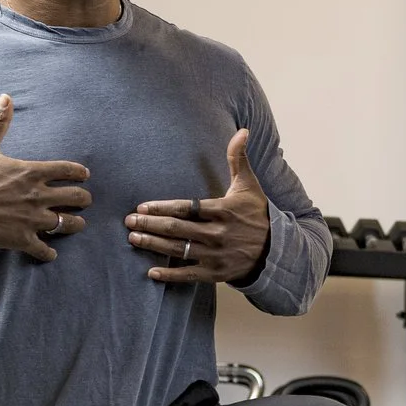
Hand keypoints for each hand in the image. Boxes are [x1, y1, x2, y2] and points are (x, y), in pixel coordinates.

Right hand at [0, 94, 89, 261]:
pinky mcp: (22, 239)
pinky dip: (48, 252)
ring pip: (66, 224)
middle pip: (76, 198)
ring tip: (76, 224)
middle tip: (84, 200)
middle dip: (83, 199)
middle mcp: (38, 196)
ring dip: (74, 224)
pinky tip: (50, 252)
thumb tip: (6, 97)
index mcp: (32, 172)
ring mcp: (32, 219)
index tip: (84, 176)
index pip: (68, 170)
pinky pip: (44, 249)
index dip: (80, 173)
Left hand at [127, 129, 271, 284]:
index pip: (185, 208)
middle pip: (176, 229)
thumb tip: (242, 131)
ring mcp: (216, 255)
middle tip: (129, 221)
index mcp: (223, 210)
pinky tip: (151, 272)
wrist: (276, 250)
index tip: (142, 207)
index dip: (162, 208)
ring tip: (133, 238)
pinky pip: (188, 275)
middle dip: (149, 225)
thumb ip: (238, 159)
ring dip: (153, 244)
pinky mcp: (216, 273)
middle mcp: (218, 234)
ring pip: (178, 250)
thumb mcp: (249, 185)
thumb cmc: (257, 214)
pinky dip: (169, 275)